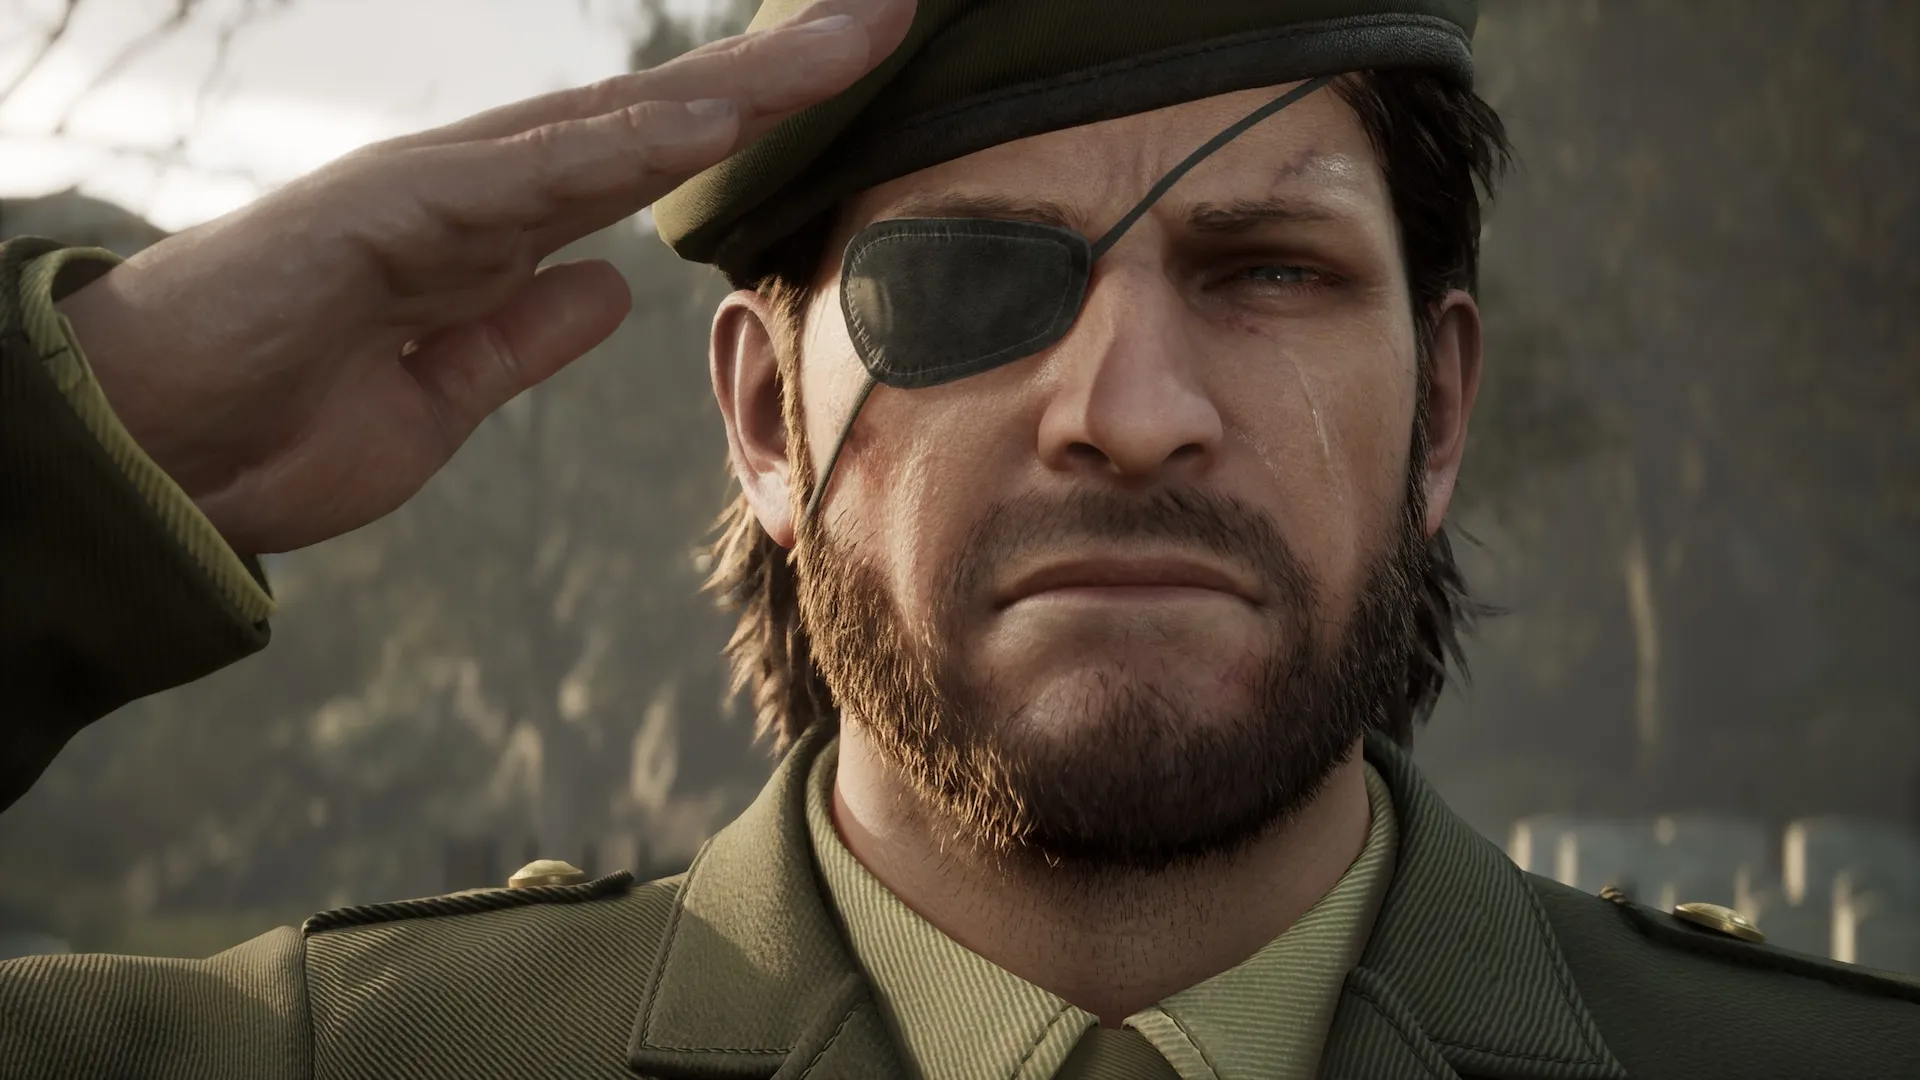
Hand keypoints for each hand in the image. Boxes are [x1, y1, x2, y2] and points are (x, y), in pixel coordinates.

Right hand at [54, 0, 913, 554]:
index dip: (754, 124)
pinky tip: (709, 118)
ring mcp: (432, 191)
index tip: (854, 91)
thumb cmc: (280, 428)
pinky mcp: (382, 213)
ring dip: (730, 82)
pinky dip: (618, 146)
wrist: (154, 466)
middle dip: (775, 71)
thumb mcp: (445, 397)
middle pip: (652, 116)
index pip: (651, 161)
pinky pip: (522, 176)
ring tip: (843, 40)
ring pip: (606, 121)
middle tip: (888, 17)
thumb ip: (523, 339)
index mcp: (499, 235)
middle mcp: (479, 192)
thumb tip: (606, 291)